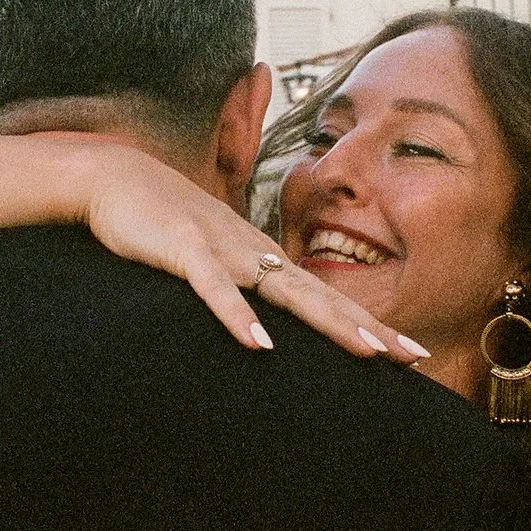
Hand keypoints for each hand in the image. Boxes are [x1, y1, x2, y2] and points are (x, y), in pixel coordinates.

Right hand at [72, 144, 423, 362]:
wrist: (118, 177)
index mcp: (264, 258)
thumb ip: (242, 286)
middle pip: (321, 296)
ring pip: (285, 291)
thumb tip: (266, 328)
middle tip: (412, 354)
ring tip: (367, 350)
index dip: (367, 323)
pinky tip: (260, 345)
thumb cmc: (167, 223)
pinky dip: (238, 316)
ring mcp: (223, 248)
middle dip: (368, 326)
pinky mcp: (185, 249)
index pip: (326, 297)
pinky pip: (216, 288)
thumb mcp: (213, 259)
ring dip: (328, 321)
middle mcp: (255, 253)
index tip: (409, 351)